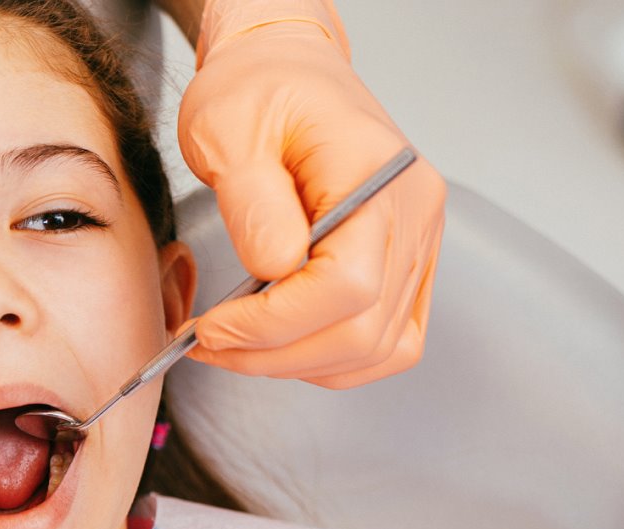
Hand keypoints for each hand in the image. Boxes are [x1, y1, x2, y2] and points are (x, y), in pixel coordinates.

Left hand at [176, 0, 445, 388]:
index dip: (274, 322)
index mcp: (378, 176)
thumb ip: (252, 203)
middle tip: (206, 344)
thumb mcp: (227, 130)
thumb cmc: (256, 90)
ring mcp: (418, 243)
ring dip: (298, 364)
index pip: (347, 285)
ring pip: (377, 348)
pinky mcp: (405, 265)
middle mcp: (414, 214)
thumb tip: (275, 270)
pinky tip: (276, 342)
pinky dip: (330, 357)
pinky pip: (385, 340)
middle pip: (363, 329)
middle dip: (275, 353)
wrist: (287, 68)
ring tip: (232, 345)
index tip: (210, 328)